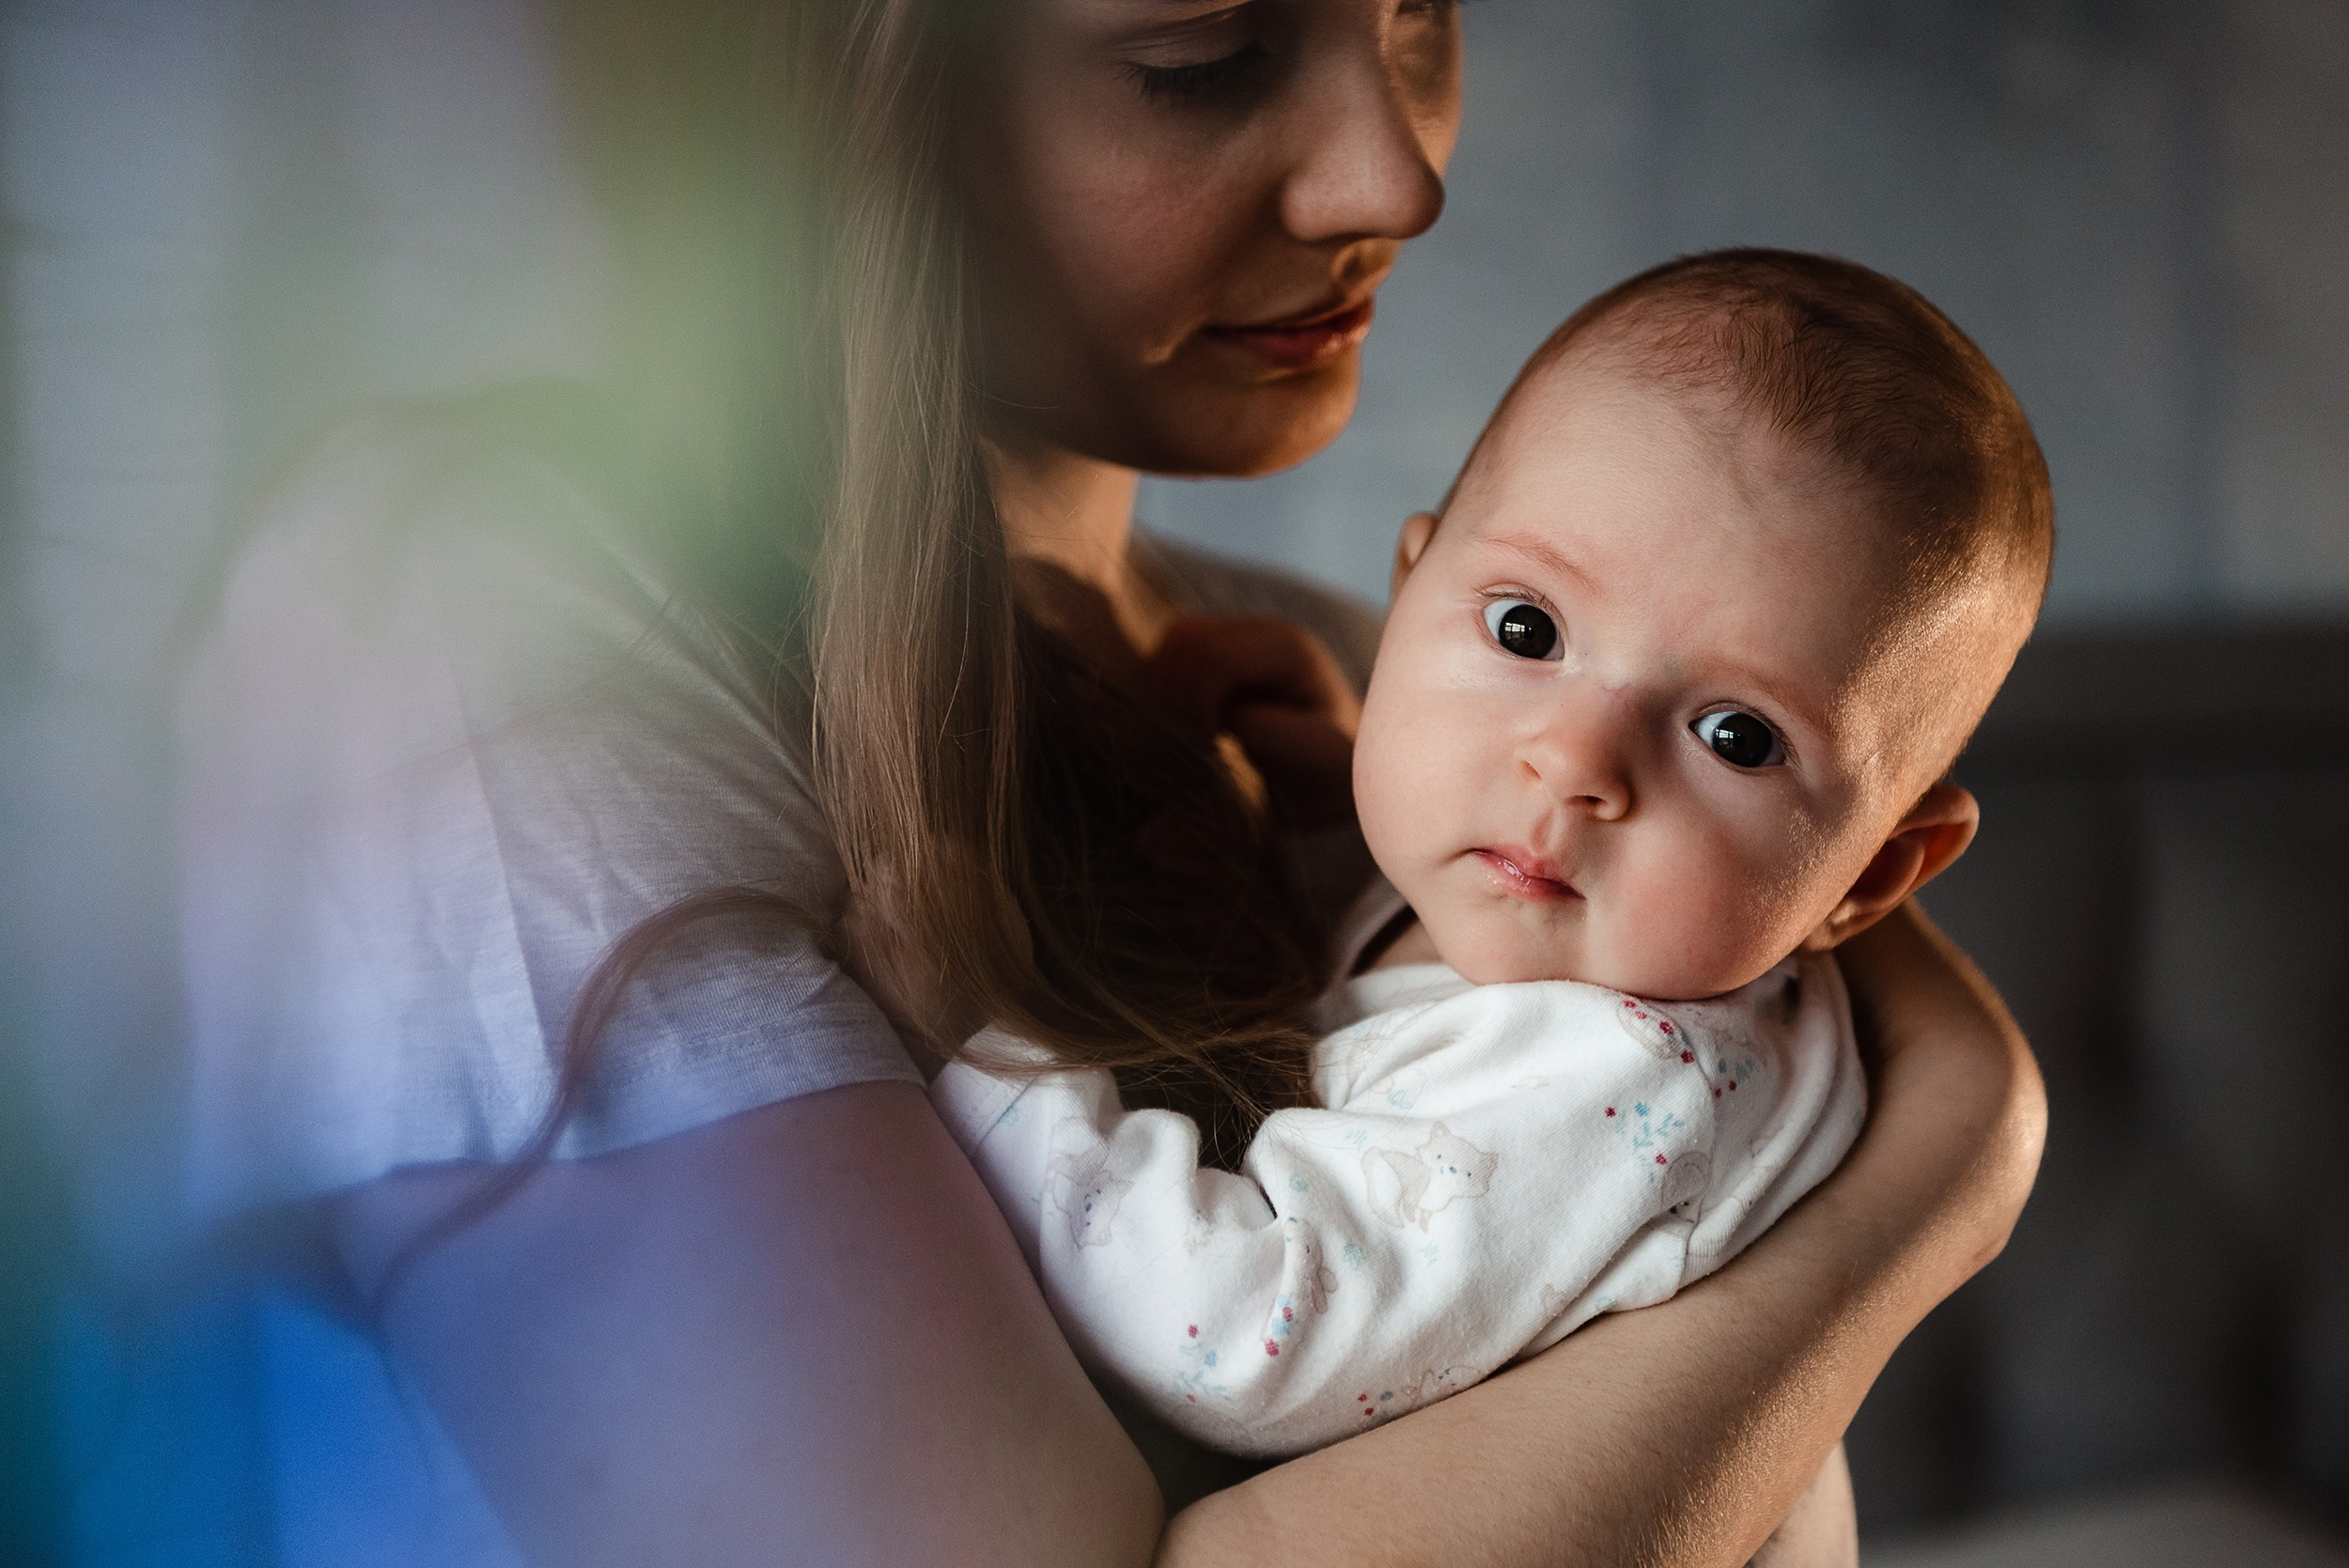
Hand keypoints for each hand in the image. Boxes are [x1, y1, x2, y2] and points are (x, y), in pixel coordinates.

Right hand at [1146, 615, 1361, 830]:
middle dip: (1179, 693)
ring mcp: (1245, 634)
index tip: (1214, 744)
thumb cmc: (1330, 770)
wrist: (1337, 769)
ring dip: (1168, 685)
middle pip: (1189, 640)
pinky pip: (1176, 650)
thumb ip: (1262, 730)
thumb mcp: (1310, 757)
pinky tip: (1186, 718)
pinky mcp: (1227, 648)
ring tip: (1189, 728)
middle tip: (1196, 738)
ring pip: (1177, 639)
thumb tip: (1217, 715)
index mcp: (1291, 651)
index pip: (1216, 658)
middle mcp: (1267, 630)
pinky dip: (1168, 681)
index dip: (1200, 702)